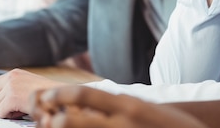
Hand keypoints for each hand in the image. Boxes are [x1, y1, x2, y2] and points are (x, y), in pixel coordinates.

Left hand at [0, 68, 66, 118]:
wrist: (60, 96)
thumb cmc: (45, 94)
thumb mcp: (26, 85)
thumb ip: (10, 87)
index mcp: (13, 74)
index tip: (5, 102)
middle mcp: (10, 77)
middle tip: (13, 107)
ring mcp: (10, 86)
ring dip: (4, 112)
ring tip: (20, 108)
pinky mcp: (12, 97)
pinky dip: (9, 116)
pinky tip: (21, 111)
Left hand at [30, 85, 208, 127]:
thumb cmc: (174, 126)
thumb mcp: (149, 108)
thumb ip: (123, 105)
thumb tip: (95, 101)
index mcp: (129, 105)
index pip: (85, 94)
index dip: (60, 95)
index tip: (47, 97)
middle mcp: (123, 122)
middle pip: (72, 120)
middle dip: (53, 121)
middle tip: (45, 120)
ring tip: (54, 127)